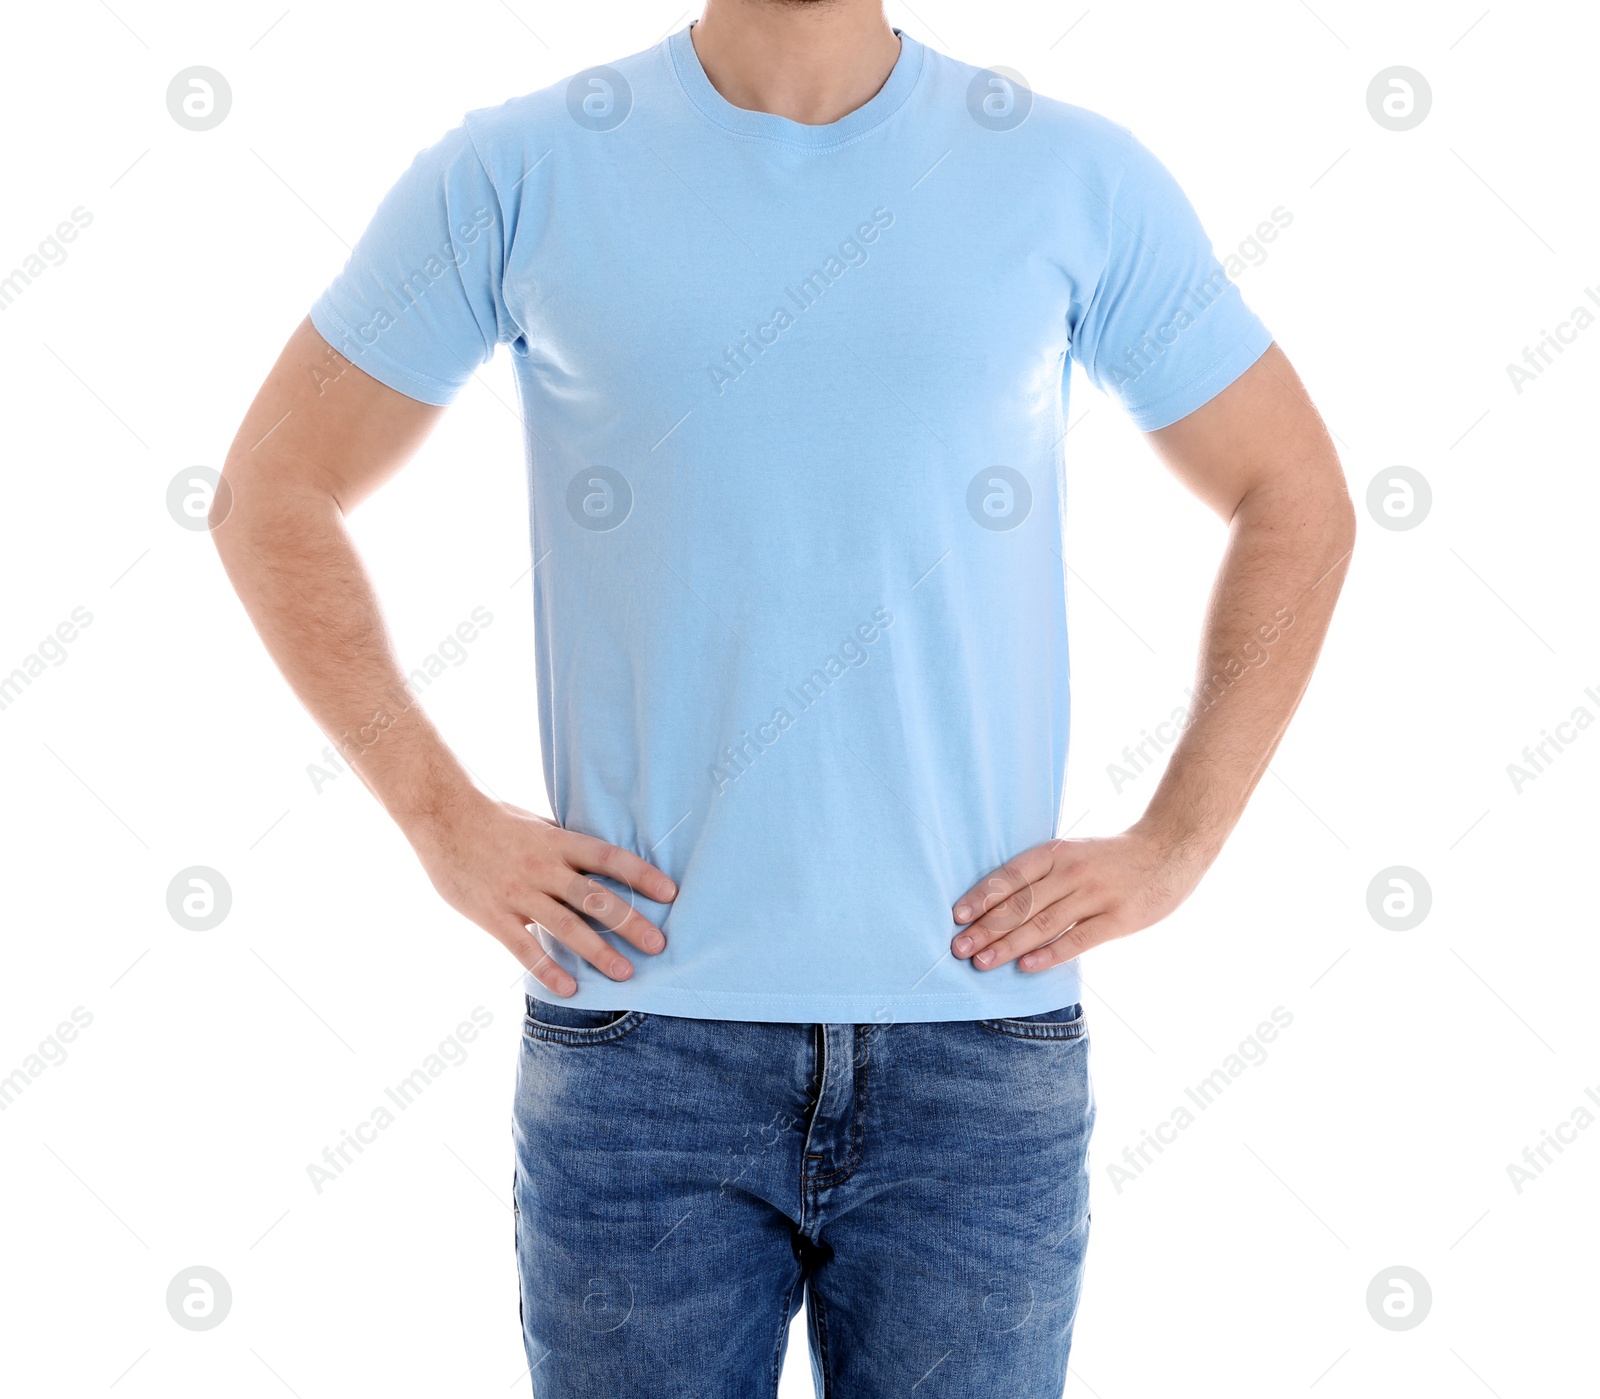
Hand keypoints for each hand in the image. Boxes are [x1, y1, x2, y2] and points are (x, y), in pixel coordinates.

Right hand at [407, 792, 675, 996]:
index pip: (609, 858)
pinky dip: (548, 969)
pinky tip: (570, 988)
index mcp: (558, 842)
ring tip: (625, 973)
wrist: (442, 817)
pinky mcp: (493, 915)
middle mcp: (543, 868)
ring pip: (566, 927)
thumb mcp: (537, 826)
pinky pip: (524, 948)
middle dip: (630, 923)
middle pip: (595, 898)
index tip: (670, 893)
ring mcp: (518, 893)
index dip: (641, 874)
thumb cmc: (494, 821)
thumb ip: (566, 847)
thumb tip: (601, 863)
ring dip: (599, 952)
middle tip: (659, 945)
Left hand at [950, 828, 1206, 972]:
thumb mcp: (1074, 853)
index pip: (1010, 876)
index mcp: (1056, 853)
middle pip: (1020, 903)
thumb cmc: (1113, 857)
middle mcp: (1071, 872)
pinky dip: (1050, 953)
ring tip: (982, 962)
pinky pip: (1077, 939)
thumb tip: (1001, 907)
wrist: (1171, 848)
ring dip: (1009, 945)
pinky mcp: (1118, 918)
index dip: (982, 897)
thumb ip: (1043, 876)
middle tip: (959, 948)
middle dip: (986, 928)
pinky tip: (1027, 966)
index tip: (957, 917)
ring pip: (1043, 923)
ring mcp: (1095, 895)